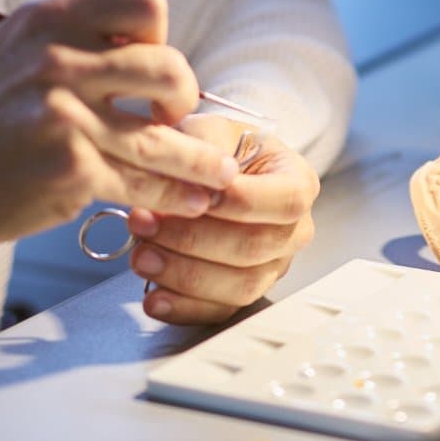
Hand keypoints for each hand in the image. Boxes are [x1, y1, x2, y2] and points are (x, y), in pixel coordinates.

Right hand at [0, 0, 239, 247]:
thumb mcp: (13, 51)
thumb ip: (73, 41)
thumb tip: (148, 51)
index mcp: (48, 18)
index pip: (144, 0)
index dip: (158, 35)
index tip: (147, 66)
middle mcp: (57, 58)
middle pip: (168, 67)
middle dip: (184, 99)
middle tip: (173, 120)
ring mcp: (64, 114)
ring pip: (163, 136)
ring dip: (198, 161)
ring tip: (218, 177)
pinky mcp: (68, 169)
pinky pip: (140, 182)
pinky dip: (169, 197)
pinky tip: (185, 203)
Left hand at [125, 112, 320, 324]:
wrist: (213, 171)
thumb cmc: (217, 149)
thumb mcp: (212, 129)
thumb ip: (205, 145)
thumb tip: (191, 179)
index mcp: (298, 182)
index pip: (283, 201)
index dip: (234, 203)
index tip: (188, 196)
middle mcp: (294, 231)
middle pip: (253, 247)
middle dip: (192, 239)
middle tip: (144, 224)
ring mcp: (272, 267)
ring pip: (239, 285)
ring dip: (184, 274)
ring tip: (141, 256)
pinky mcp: (245, 294)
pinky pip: (221, 311)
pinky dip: (185, 308)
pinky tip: (154, 298)